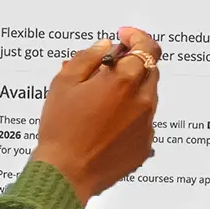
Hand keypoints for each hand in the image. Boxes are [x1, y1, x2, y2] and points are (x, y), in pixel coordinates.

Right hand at [31, 26, 160, 204]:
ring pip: (145, 96)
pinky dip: (128, 116)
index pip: (147, 48)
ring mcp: (146, 126)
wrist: (66, 173)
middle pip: (149, 71)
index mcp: (123, 82)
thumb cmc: (61, 128)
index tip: (124, 36)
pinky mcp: (143, 146)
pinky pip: (142, 122)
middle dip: (131, 64)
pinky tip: (104, 124)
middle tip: (105, 69)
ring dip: (129, 91)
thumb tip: (104, 46)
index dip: (137, 37)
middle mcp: (141, 102)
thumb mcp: (63, 83)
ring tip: (99, 102)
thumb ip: (87, 58)